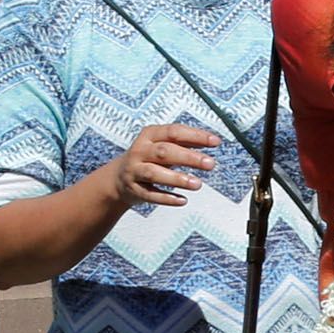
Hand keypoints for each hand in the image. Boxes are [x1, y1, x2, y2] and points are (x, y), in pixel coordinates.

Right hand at [100, 123, 217, 209]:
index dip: (196, 136)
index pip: (174, 132)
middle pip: (165, 152)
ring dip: (177, 179)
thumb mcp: (163, 145)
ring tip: (198, 184)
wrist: (118, 178)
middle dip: (189, 157)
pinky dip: (166, 198)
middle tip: (210, 164)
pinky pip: (150, 194)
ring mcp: (134, 170)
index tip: (215, 142)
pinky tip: (182, 201)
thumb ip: (185, 143)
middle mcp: (140, 151)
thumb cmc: (149, 159)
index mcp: (149, 135)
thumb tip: (212, 141)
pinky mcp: (134, 189)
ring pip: (154, 173)